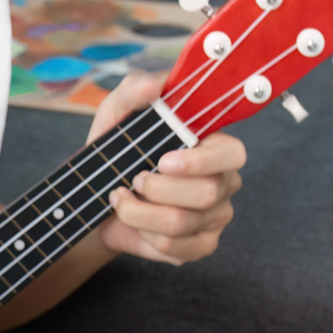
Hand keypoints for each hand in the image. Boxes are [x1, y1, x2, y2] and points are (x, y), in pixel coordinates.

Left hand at [86, 72, 244, 264]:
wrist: (99, 198)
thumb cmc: (118, 151)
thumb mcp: (116, 115)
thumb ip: (133, 91)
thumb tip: (155, 85)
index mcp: (214, 146)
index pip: (232, 153)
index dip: (200, 161)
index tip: (163, 160)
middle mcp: (224, 182)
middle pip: (206, 193)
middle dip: (156, 188)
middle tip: (133, 180)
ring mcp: (216, 217)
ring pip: (182, 223)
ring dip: (139, 212)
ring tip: (122, 199)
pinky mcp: (201, 245)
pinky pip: (175, 248)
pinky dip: (145, 234)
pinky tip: (136, 222)